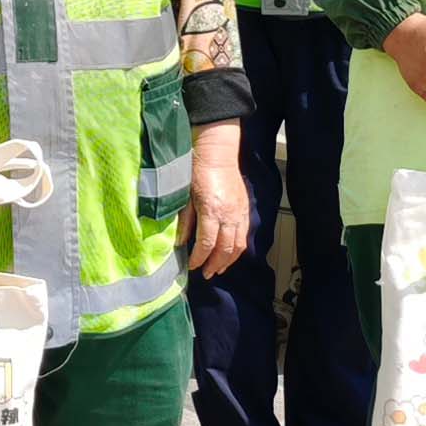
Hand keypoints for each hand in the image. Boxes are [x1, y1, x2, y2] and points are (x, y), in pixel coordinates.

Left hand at [183, 127, 254, 277]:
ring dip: (228, 260)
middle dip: (215, 264)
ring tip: (218, 269)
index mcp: (212, 210)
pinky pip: (244, 234)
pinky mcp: (245, 208)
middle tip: (206, 274)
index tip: (192, 266)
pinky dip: (238, 248)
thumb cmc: (196, 169)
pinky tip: (230, 254)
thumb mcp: (184, 195)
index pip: (207, 243)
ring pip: (238, 245)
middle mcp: (229, 214)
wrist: (217, 152)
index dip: (199, 258)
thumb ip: (184, 220)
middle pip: (225, 248)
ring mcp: (239, 212)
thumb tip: (181, 242)